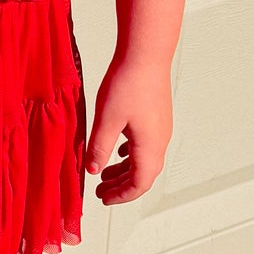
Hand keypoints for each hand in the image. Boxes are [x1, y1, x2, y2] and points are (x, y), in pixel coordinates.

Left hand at [83, 52, 172, 203]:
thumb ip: (98, 149)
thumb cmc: (128, 84)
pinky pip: (145, 144)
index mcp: (149, 147)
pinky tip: (116, 149)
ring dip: (124, 169)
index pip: (139, 184)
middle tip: (99, 191)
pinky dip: (129, 154)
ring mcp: (160, 128)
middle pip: (143, 174)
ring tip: (103, 172)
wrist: (146, 54)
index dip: (121, 196)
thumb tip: (92, 171)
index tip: (103, 199)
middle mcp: (160, 140)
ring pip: (144, 159)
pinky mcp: (156, 116)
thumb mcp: (106, 120)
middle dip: (121, 185)